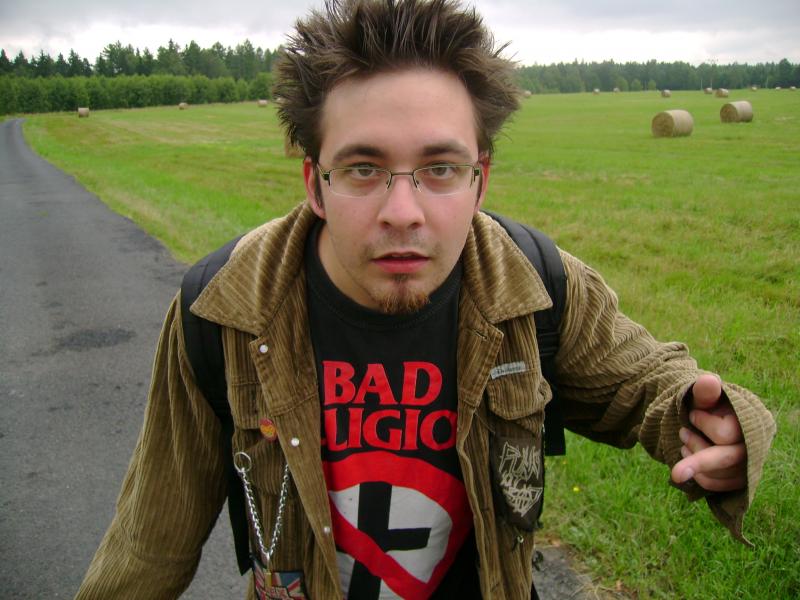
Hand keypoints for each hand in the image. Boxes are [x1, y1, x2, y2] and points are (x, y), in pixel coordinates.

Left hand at [670, 374, 746, 491]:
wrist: (710, 421)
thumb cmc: (707, 406)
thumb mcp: (704, 395)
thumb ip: (705, 391)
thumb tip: (709, 381)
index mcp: (750, 422)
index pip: (725, 434)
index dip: (703, 424)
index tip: (692, 415)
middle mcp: (754, 446)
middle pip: (726, 459)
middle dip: (697, 463)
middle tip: (675, 472)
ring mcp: (748, 466)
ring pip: (718, 474)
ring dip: (693, 461)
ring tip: (684, 442)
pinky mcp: (738, 480)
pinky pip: (717, 486)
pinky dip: (698, 477)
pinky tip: (688, 460)